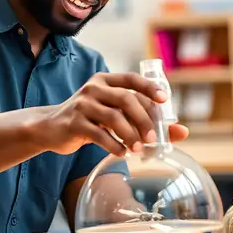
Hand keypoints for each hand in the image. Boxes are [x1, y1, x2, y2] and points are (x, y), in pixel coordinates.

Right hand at [41, 72, 188, 156]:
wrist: (50, 128)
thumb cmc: (89, 120)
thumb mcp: (114, 115)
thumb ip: (143, 119)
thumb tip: (182, 132)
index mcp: (105, 80)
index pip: (131, 79)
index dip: (149, 87)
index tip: (164, 99)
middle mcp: (93, 88)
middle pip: (125, 99)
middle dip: (143, 119)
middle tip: (154, 138)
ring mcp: (82, 104)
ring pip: (113, 117)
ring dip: (130, 135)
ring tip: (139, 149)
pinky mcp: (74, 123)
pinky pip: (98, 134)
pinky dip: (114, 145)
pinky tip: (122, 153)